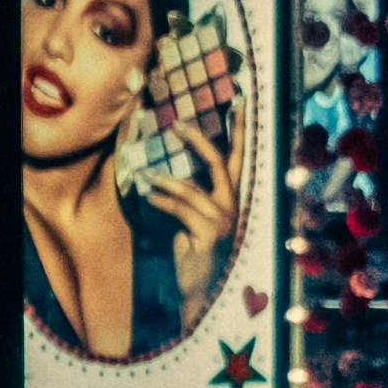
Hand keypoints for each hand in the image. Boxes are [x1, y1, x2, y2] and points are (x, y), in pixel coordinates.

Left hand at [130, 90, 245, 307]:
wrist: (196, 286)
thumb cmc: (191, 246)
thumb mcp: (191, 215)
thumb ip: (187, 191)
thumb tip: (162, 165)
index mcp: (230, 197)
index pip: (239, 157)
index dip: (240, 130)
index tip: (238, 102)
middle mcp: (232, 206)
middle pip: (221, 165)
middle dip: (200, 143)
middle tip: (178, 125)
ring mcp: (223, 222)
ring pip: (193, 190)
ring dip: (167, 182)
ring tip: (148, 177)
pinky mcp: (209, 236)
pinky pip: (181, 211)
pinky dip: (163, 203)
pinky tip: (149, 199)